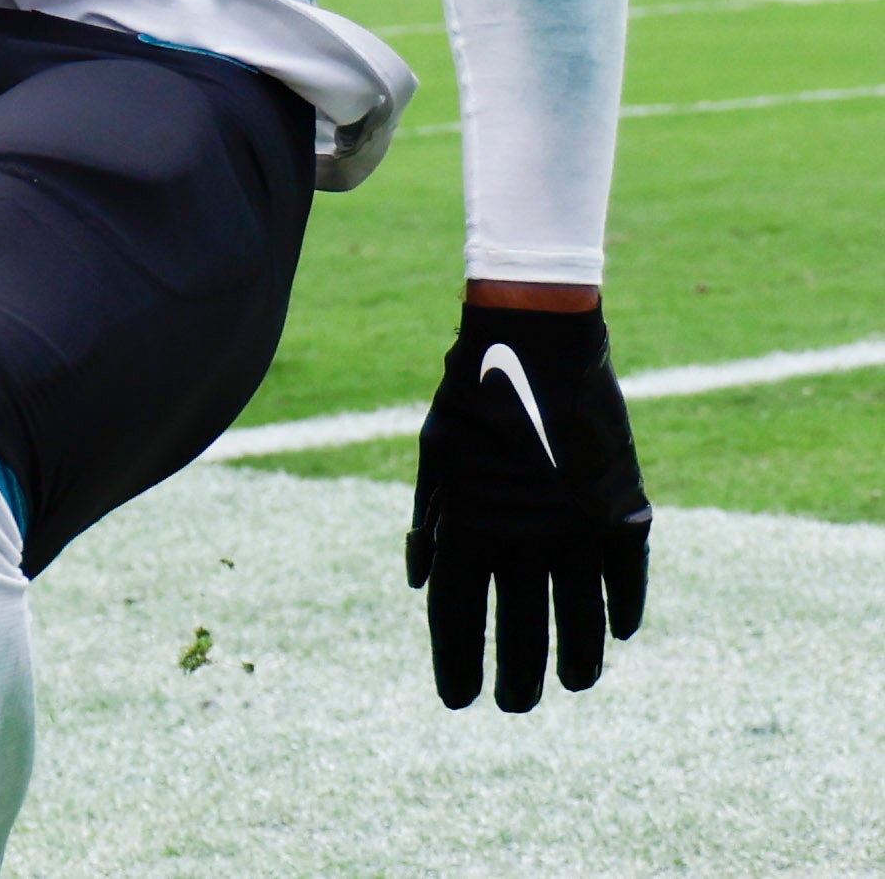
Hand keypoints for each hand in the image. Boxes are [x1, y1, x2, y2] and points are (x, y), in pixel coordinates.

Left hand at [409, 302, 649, 709]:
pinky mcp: (623, 512)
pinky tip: (616, 634)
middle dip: (515, 677)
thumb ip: (431, 524)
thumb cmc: (471, 399)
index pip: (459, 618)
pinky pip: (625, 581)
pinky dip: (621, 610)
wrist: (536, 342)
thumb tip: (423, 584)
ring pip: (581, 621)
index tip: (458, 700)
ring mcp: (578, 529)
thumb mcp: (434, 460)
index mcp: (466, 526)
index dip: (456, 664)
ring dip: (575, 661)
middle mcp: (523, 538)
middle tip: (513, 705)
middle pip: (521, 632)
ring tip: (569, 685)